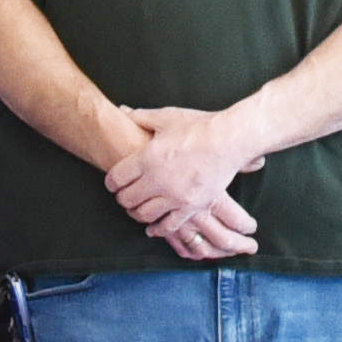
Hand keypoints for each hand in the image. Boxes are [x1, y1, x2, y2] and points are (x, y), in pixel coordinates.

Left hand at [105, 107, 261, 257]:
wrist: (229, 139)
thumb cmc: (198, 126)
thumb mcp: (166, 117)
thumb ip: (141, 117)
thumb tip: (124, 111)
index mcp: (146, 158)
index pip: (116, 178)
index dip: (111, 182)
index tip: (114, 183)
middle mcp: (157, 180)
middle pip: (126, 199)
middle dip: (122, 199)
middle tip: (124, 196)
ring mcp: (175, 196)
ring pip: (144, 215)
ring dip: (137, 213)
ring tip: (137, 209)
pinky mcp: (191, 206)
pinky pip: (169, 226)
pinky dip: (158, 229)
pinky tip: (153, 228)